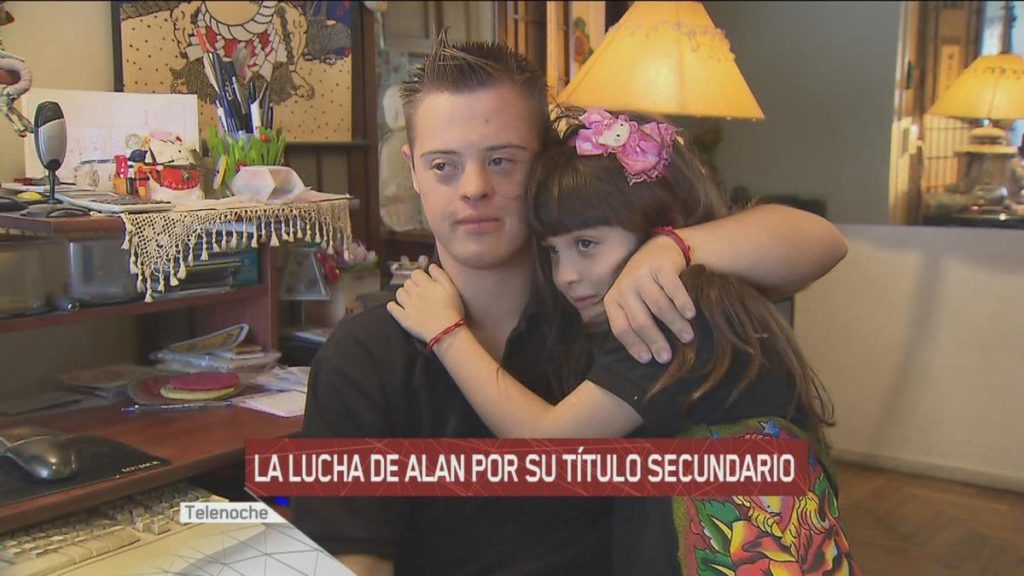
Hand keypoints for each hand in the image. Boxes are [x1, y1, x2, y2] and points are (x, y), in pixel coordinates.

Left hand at [386, 264, 464, 341]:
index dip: (419, 277)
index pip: (416, 273)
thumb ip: (441, 275)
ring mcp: (408, 306)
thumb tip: (431, 266)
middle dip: (412, 285)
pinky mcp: (404, 318)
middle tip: (419, 292)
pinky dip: (392, 306)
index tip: (424, 281)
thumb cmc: (452, 310)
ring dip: (403, 294)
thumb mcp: (452, 288)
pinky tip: (395, 306)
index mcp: (426, 285)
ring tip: (410, 299)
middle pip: (407, 283)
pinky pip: (393, 309)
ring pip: (399, 293)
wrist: (447, 331)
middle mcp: (415, 293)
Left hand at [603, 235, 694, 363]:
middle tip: (667, 357)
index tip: (648, 360)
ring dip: (675, 325)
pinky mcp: (660, 266)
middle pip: (640, 321)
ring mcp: (641, 275)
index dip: (634, 346)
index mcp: (613, 300)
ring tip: (688, 338)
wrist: (658, 251)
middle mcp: (624, 287)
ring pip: (659, 307)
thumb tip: (647, 356)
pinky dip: (683, 303)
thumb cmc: (645, 285)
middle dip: (655, 341)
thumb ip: (633, 321)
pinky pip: (673, 289)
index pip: (621, 329)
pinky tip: (691, 314)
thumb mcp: (631, 302)